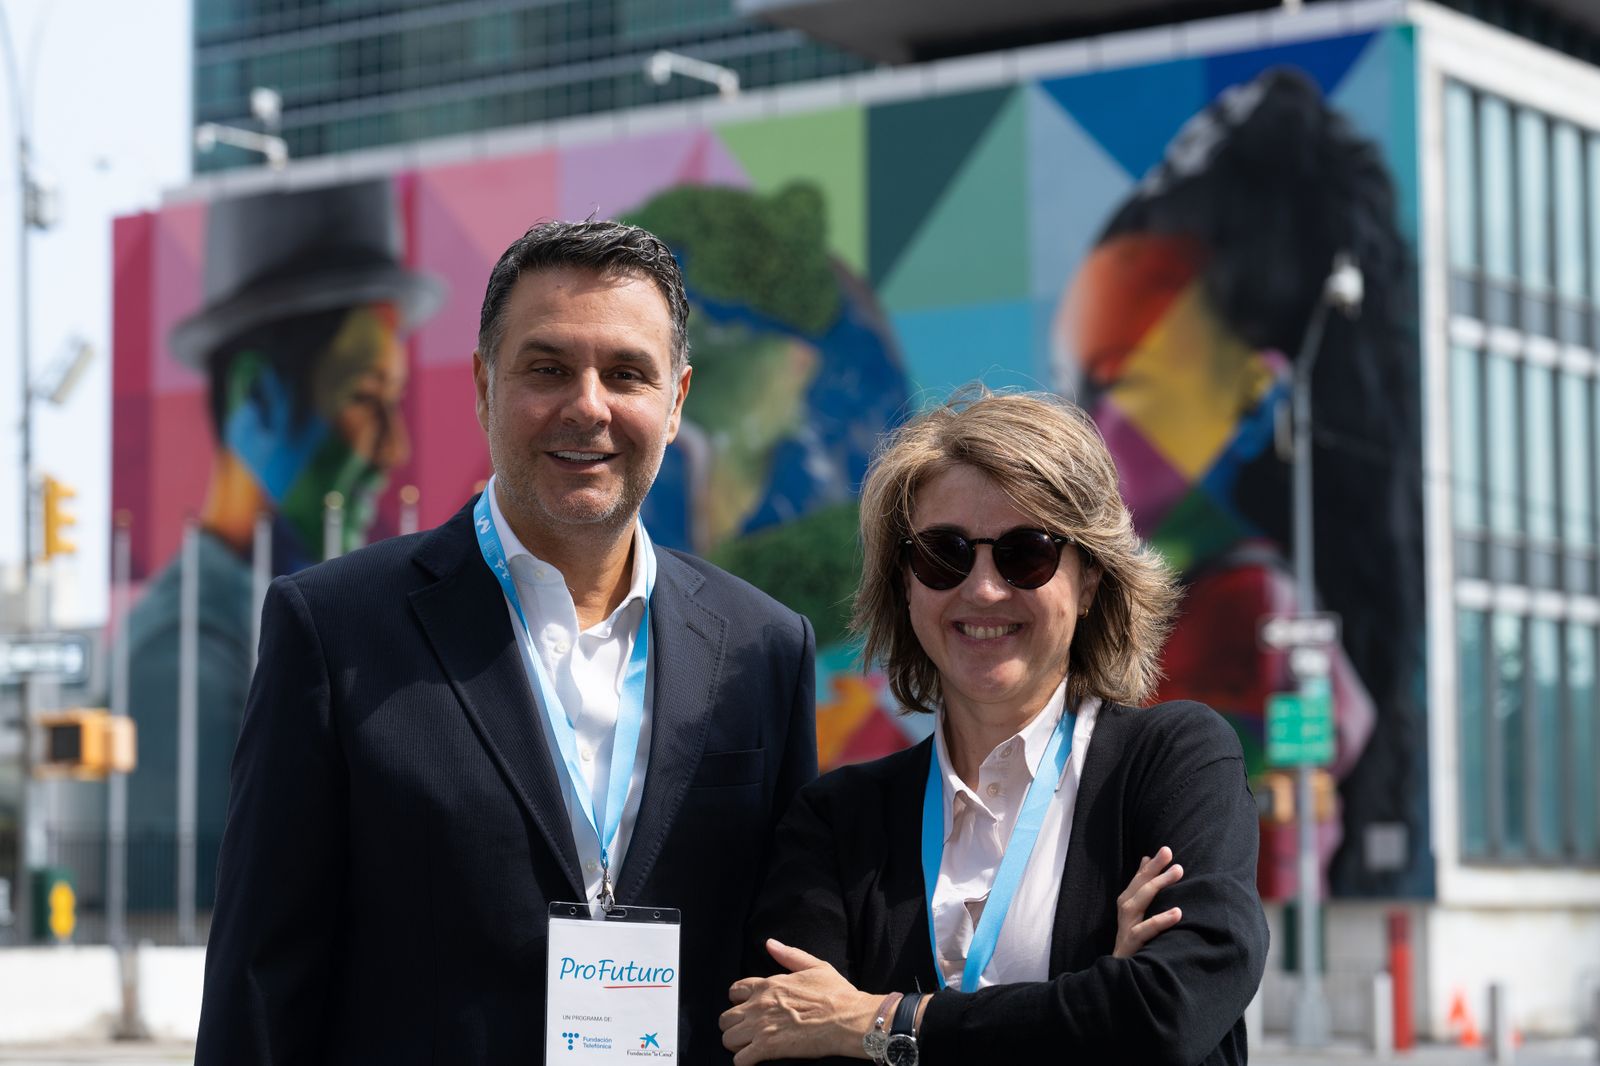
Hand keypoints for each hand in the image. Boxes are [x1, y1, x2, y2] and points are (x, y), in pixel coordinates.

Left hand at [722, 939, 879, 1063]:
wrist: (848, 1019)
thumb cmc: (837, 994)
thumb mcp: (815, 966)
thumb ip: (789, 955)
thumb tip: (770, 944)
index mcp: (769, 984)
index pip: (735, 991)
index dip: (739, 1001)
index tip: (748, 1009)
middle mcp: (759, 1004)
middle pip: (725, 1017)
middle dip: (734, 1026)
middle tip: (748, 1033)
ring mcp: (760, 1026)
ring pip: (727, 1038)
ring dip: (737, 1045)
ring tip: (750, 1048)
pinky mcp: (767, 1048)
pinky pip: (740, 1060)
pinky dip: (744, 1063)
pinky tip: (755, 1062)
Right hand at [1114, 845, 1183, 957]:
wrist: (1121, 971)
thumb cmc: (1134, 938)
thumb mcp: (1138, 911)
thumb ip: (1142, 886)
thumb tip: (1146, 858)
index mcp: (1128, 901)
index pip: (1139, 878)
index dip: (1152, 864)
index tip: (1166, 849)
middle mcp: (1125, 910)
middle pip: (1139, 885)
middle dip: (1155, 868)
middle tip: (1170, 854)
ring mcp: (1127, 925)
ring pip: (1140, 901)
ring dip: (1158, 884)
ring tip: (1178, 872)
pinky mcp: (1132, 943)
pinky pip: (1145, 929)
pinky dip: (1160, 920)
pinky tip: (1177, 912)